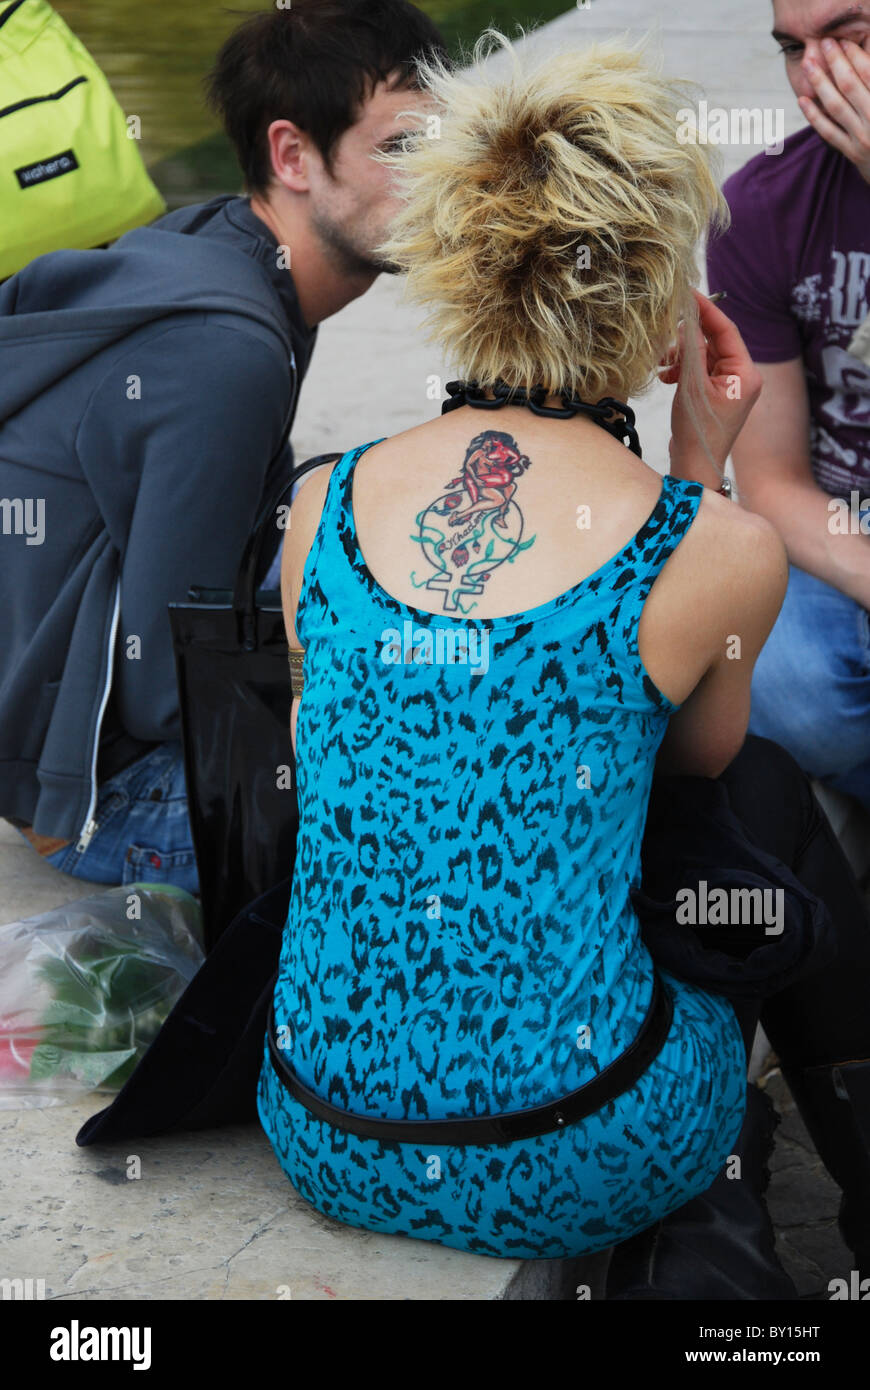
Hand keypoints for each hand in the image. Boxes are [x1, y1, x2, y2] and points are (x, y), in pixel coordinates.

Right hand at [658, 289, 762, 480]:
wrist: (695, 466)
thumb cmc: (697, 431)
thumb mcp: (692, 386)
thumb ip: (692, 351)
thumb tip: (690, 320)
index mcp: (745, 373)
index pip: (727, 331)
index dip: (707, 310)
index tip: (688, 293)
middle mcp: (743, 376)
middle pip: (715, 341)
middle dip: (689, 336)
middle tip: (666, 330)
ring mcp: (730, 386)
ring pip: (704, 355)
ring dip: (682, 354)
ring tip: (662, 361)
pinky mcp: (716, 393)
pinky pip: (700, 370)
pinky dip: (682, 369)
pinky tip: (666, 376)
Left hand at [799, 38, 869, 183]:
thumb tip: (864, 53)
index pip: (869, 73)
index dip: (855, 55)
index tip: (843, 42)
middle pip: (850, 85)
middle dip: (836, 62)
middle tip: (825, 43)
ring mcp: (862, 137)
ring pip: (836, 106)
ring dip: (820, 83)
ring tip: (808, 64)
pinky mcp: (852, 152)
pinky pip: (829, 131)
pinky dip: (814, 115)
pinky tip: (802, 100)